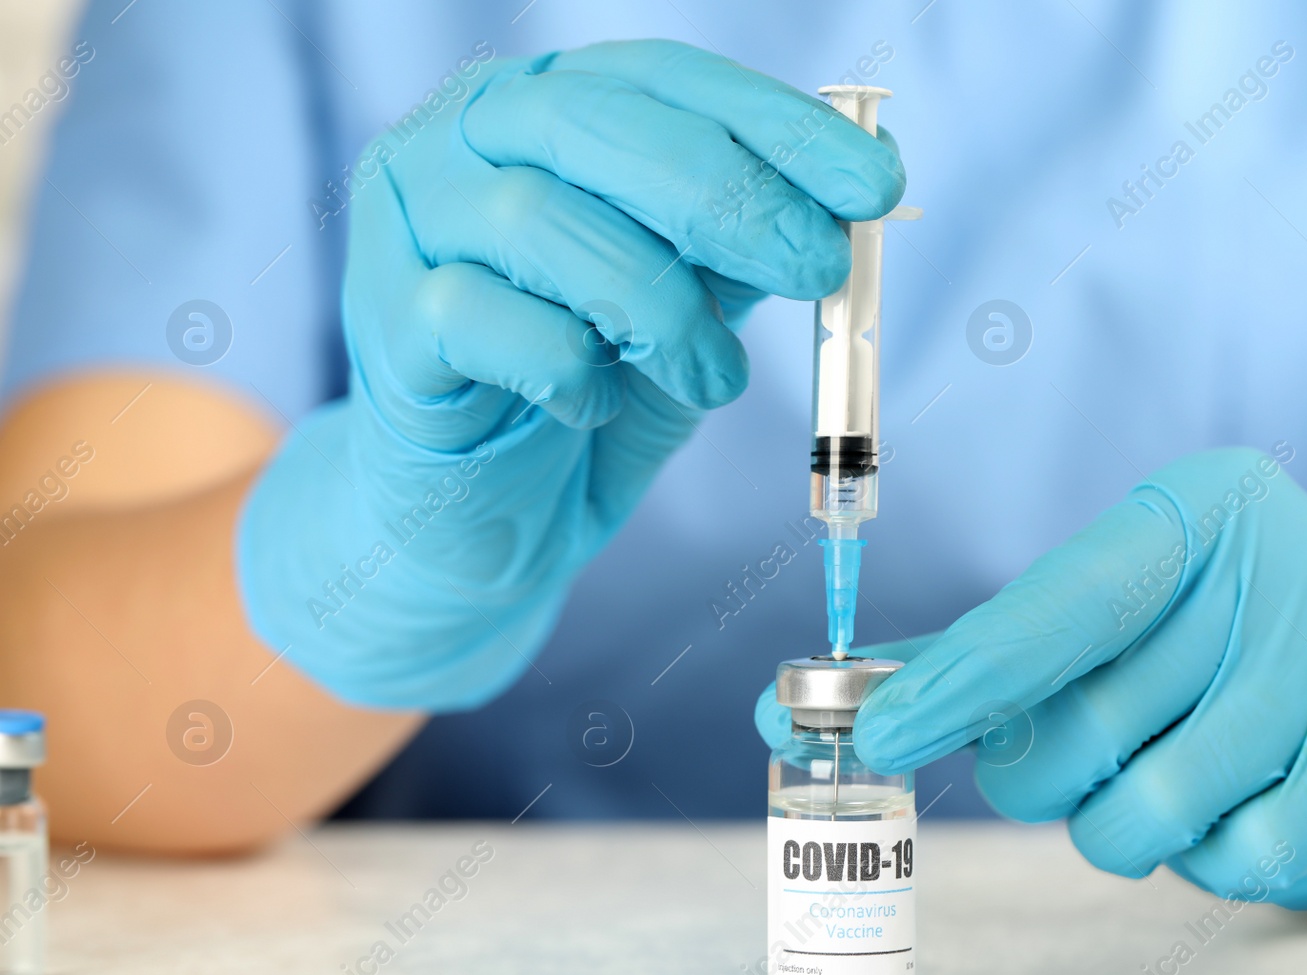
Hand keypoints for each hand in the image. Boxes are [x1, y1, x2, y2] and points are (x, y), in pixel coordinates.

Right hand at [238, 40, 902, 707]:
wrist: (484, 514)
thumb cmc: (589, 390)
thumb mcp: (686, 304)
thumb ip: (740, 246)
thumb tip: (850, 192)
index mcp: (545, 107)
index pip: (665, 80)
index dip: (777, 125)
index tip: (874, 185)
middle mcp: (464, 138)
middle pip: (598, 124)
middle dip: (731, 198)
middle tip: (817, 269)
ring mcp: (410, 223)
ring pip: (540, 219)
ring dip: (659, 308)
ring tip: (713, 379)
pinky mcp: (385, 321)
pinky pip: (481, 319)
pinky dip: (565, 368)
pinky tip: (594, 405)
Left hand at [755, 447, 1306, 907]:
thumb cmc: (1202, 648)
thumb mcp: (1105, 614)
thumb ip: (968, 655)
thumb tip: (788, 702)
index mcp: (1190, 508)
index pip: (1054, 608)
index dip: (961, 681)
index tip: (880, 736)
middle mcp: (1274, 562)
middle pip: (1085, 726)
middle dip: (1044, 776)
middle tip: (1067, 764)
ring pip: (1153, 806)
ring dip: (1122, 827)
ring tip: (1154, 784)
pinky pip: (1242, 857)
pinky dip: (1209, 861)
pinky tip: (1231, 812)